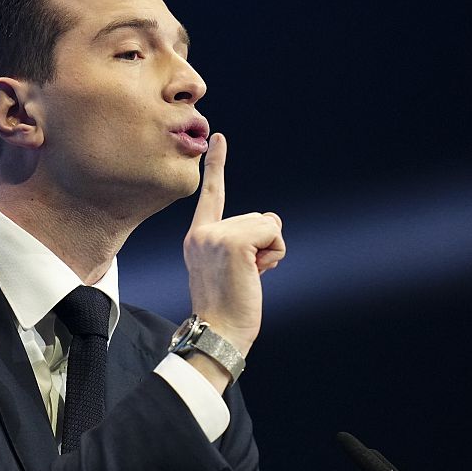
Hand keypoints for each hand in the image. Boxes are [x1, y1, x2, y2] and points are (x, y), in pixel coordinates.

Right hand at [183, 133, 285, 356]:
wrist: (218, 333)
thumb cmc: (228, 309)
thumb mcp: (229, 268)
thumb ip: (242, 242)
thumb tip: (271, 224)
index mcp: (198, 237)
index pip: (211, 195)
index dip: (217, 165)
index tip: (219, 137)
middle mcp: (203, 232)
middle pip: (257, 217)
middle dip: (262, 245)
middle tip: (244, 275)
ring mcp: (217, 235)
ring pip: (267, 225)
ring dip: (269, 251)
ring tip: (249, 277)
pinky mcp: (234, 242)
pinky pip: (273, 232)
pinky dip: (274, 253)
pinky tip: (256, 273)